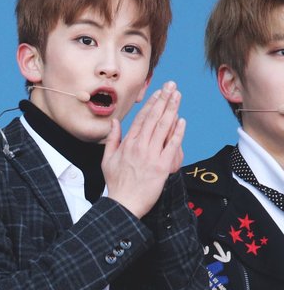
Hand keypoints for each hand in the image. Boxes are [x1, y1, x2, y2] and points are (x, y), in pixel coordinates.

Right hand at [102, 81, 184, 217]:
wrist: (124, 204)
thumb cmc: (116, 184)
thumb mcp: (107, 160)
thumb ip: (112, 139)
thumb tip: (116, 122)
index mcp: (128, 144)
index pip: (142, 118)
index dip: (152, 103)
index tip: (159, 92)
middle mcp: (140, 146)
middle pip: (154, 118)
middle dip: (164, 99)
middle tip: (172, 86)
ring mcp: (151, 155)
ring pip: (163, 127)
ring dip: (172, 109)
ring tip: (178, 96)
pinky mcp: (162, 166)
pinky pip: (172, 145)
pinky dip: (178, 132)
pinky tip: (182, 120)